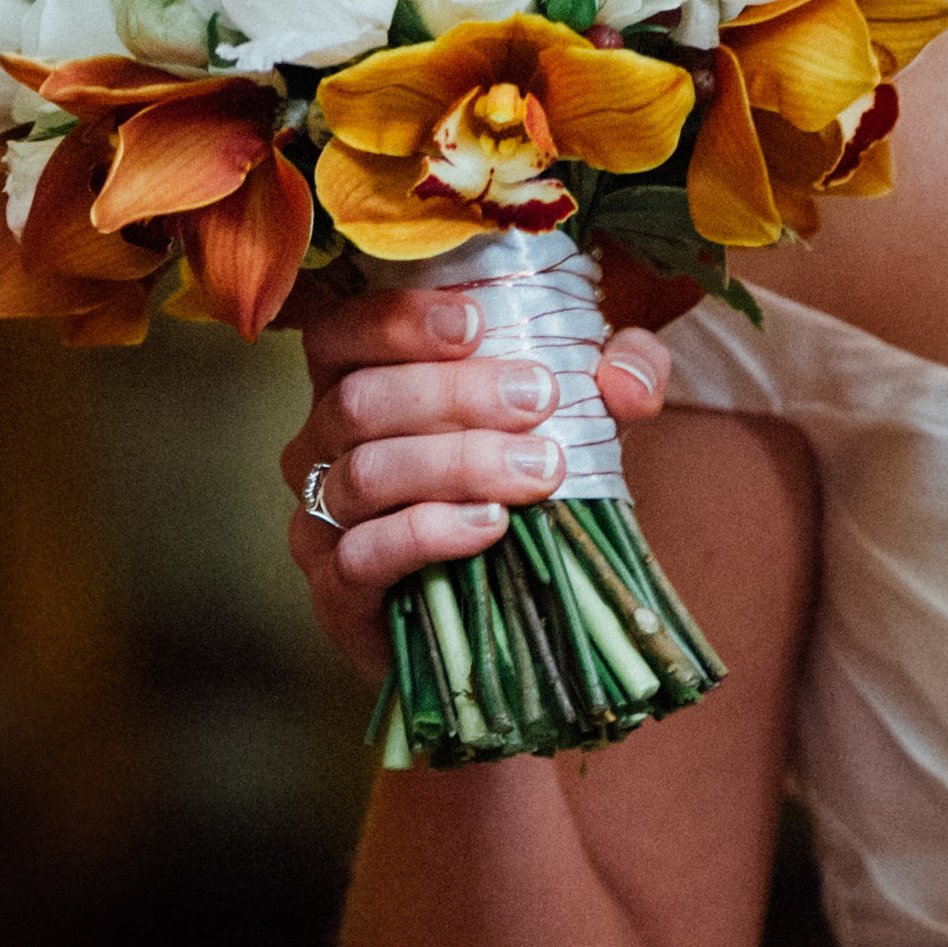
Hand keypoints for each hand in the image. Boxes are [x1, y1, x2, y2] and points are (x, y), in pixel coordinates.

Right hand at [281, 281, 672, 681]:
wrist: (491, 624)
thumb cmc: (513, 494)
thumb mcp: (569, 424)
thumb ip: (610, 386)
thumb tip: (629, 377)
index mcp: (352, 386)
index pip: (342, 333)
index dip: (398, 321)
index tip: (477, 324)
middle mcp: (318, 448)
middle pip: (362, 401)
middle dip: (457, 395)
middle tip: (540, 400)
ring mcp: (319, 521)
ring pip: (368, 474)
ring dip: (458, 463)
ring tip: (536, 468)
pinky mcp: (335, 592)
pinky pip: (367, 553)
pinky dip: (430, 533)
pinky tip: (489, 524)